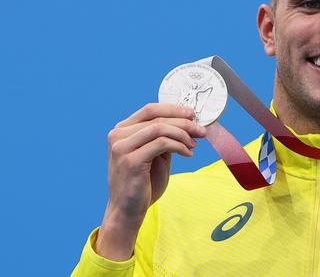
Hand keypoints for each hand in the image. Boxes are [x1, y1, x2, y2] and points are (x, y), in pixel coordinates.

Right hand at [95, 103, 206, 260]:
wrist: (128, 210)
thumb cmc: (143, 183)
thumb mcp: (155, 155)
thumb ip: (164, 138)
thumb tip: (188, 122)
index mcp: (122, 131)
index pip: (150, 110)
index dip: (173, 109)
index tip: (192, 114)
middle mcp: (118, 136)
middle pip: (157, 117)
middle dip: (184, 122)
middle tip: (201, 131)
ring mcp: (122, 147)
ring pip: (160, 128)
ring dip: (183, 134)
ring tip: (194, 145)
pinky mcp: (131, 160)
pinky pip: (162, 144)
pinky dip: (179, 146)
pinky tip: (188, 154)